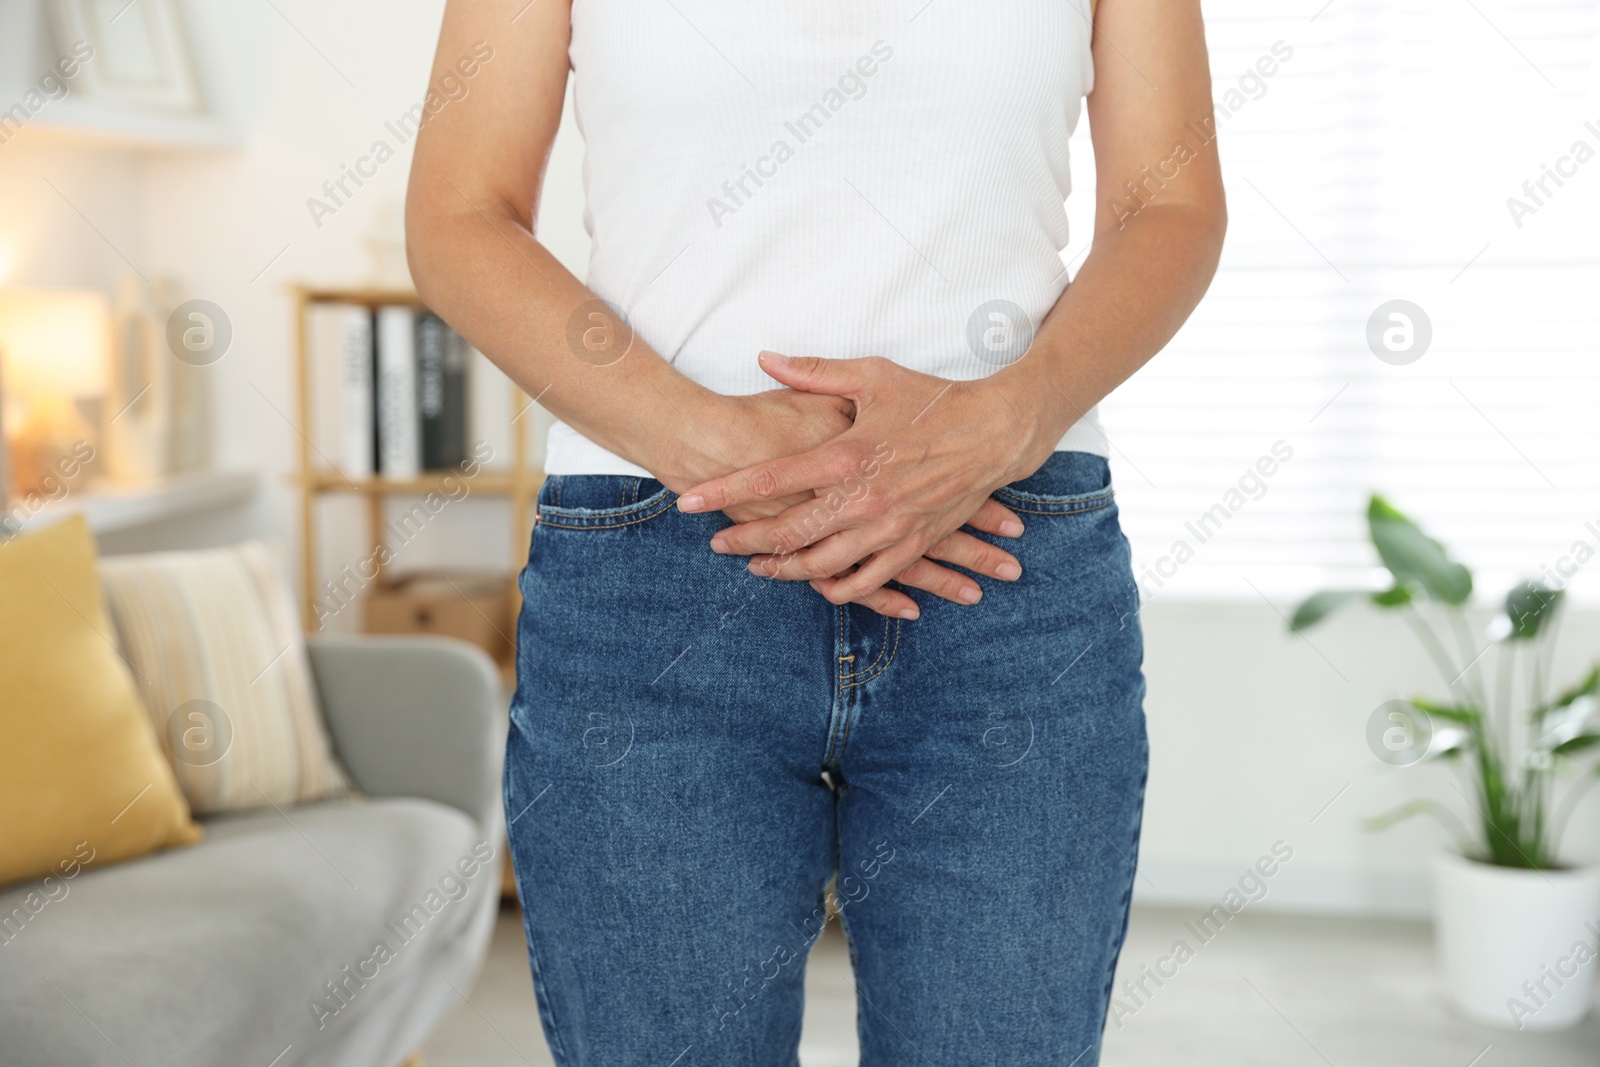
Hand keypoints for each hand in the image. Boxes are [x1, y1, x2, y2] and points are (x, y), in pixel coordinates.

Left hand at [677, 352, 1055, 608]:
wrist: (997, 431)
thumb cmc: (935, 401)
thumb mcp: (873, 376)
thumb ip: (814, 372)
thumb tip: (766, 357)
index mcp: (846, 454)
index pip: (769, 479)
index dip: (724, 492)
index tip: (691, 501)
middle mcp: (863, 498)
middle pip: (788, 533)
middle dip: (745, 542)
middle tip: (717, 545)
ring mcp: (888, 527)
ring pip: (823, 565)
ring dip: (785, 570)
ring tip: (758, 568)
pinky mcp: (913, 543)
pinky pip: (868, 579)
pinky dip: (839, 588)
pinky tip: (818, 585)